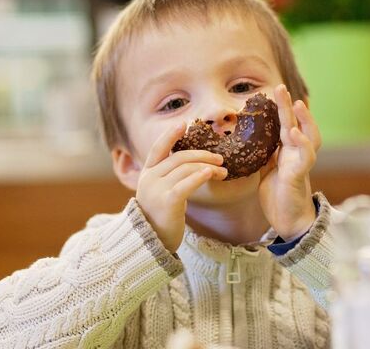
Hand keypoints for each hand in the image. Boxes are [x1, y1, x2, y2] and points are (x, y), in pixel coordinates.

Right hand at [136, 121, 228, 252]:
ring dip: (208, 167)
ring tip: (223, 172)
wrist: (151, 244)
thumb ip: (169, 179)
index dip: (171, 135)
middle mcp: (149, 179)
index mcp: (147, 175)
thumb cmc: (161, 219)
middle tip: (220, 158)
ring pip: (187, 168)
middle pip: (180, 158)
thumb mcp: (160, 194)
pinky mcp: (168, 200)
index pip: (158, 149)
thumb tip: (194, 166)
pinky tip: (210, 174)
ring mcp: (157, 189)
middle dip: (203, 155)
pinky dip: (200, 175)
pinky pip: (187, 183)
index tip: (184, 124)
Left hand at [259, 84, 321, 240]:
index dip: (281, 110)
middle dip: (288, 106)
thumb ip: (265, 156)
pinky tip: (296, 133)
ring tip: (296, 103)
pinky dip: (302, 144)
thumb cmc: (279, 197)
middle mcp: (296, 154)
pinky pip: (305, 157)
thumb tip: (251, 143)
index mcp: (287, 152)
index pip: (285, 126)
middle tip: (280, 88)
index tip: (274, 93)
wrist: (289, 221)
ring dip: (304, 120)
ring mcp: (300, 164)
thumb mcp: (266, 172)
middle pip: (296, 125)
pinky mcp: (299, 176)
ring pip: (308, 137)